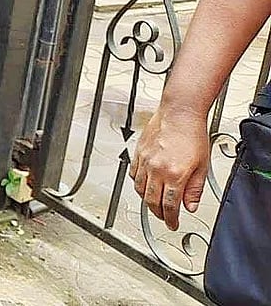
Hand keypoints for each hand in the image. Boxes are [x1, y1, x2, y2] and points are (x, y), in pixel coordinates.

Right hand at [128, 106, 210, 230]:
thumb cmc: (192, 134)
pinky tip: (145, 184)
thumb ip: (195, 189)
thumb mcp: (202, 165)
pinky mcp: (138, 153)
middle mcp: (157, 169)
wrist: (179, 113)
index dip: (171, 219)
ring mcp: (145, 161)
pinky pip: (133, 174)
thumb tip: (191, 205)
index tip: (173, 223)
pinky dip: (138, 184)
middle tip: (164, 217)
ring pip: (139, 189)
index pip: (170, 205)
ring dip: (147, 200)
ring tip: (154, 203)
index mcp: (175, 174)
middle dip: (158, 213)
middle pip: (152, 200)